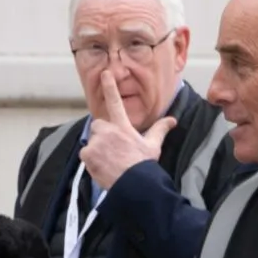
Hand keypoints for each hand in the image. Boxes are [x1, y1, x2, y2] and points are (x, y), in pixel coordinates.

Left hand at [80, 59, 178, 190]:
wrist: (133, 184)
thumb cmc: (144, 165)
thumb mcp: (153, 146)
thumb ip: (160, 130)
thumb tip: (172, 119)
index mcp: (123, 126)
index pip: (115, 102)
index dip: (110, 87)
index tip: (105, 73)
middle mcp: (107, 131)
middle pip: (99, 125)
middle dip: (103, 134)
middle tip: (114, 148)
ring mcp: (96, 142)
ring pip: (92, 141)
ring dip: (97, 148)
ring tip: (110, 161)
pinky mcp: (87, 154)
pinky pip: (85, 154)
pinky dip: (91, 159)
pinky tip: (102, 167)